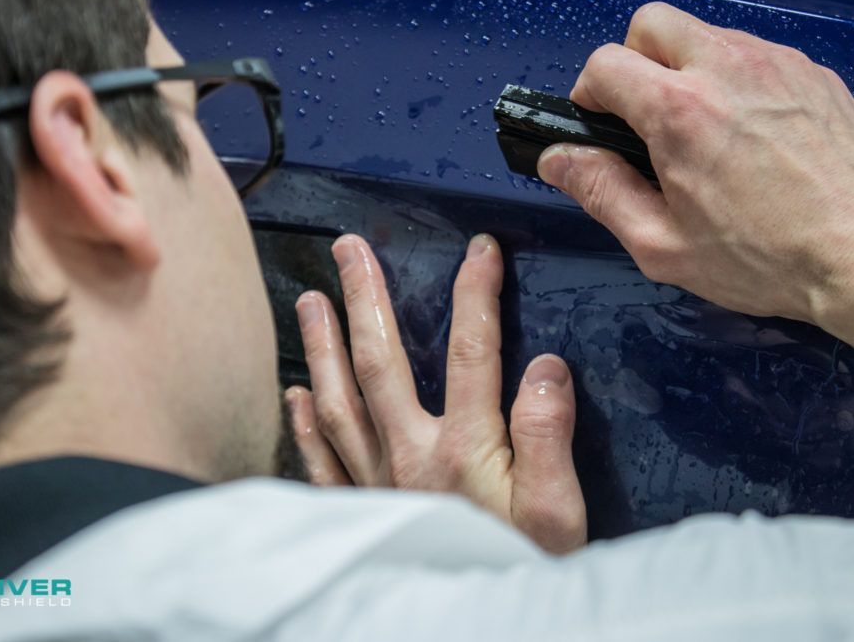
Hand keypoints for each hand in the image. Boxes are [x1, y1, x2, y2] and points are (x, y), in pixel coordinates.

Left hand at [286, 233, 586, 553]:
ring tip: (311, 299)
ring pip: (340, 399)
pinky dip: (305, 424)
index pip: (473, 350)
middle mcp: (410, 455)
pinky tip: (296, 393)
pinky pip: (322, 460)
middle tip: (350, 250)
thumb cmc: (524, 570)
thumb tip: (545, 368)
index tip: (479, 249)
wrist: (483, 625)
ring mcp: (375, 482)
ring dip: (323, 345)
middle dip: (366, 297)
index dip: (476, 293)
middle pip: (382, 360)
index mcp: (465, 448)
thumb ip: (548, 438)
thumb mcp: (558, 514)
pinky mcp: (357, 511)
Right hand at [537, 2, 853, 353]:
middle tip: (643, 117)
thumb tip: (558, 159)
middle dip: (634, 62)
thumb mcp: (661, 244)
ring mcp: (775, 64)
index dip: (589, 95)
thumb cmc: (767, 258)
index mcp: (680, 113)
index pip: (605, 62)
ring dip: (685, 69)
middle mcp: (727, 70)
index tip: (599, 124)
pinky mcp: (810, 72)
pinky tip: (746, 133)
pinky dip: (733, 79)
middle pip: (652, 24)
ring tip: (699, 132)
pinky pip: (752, 53)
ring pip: (704, 34)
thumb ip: (600, 192)